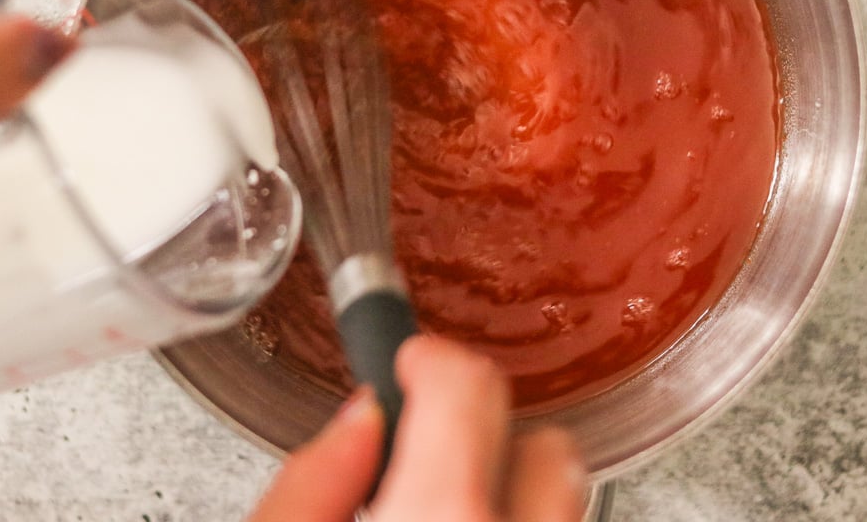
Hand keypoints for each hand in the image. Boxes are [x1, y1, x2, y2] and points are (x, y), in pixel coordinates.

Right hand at [247, 336, 586, 521]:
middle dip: (491, 430)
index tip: (409, 359)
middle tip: (428, 446)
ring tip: (441, 507)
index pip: (468, 388)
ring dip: (509, 487)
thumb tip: (358, 418)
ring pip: (560, 501)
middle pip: (548, 447)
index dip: (430, 360)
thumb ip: (306, 487)